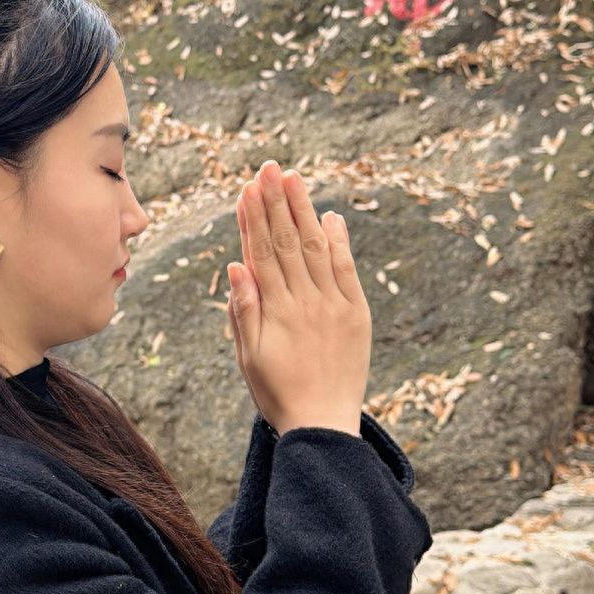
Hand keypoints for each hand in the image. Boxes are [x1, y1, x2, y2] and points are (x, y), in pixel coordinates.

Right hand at [225, 161, 371, 435]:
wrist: (324, 426)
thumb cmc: (278, 393)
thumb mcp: (248, 356)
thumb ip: (244, 309)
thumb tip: (236, 264)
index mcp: (274, 310)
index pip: (260, 252)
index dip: (253, 218)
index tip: (247, 188)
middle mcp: (304, 301)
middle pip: (286, 241)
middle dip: (277, 202)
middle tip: (270, 167)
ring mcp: (333, 305)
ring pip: (315, 248)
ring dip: (304, 211)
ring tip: (295, 179)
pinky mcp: (357, 314)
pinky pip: (347, 270)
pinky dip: (339, 242)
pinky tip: (330, 218)